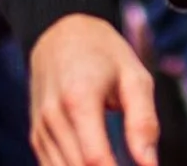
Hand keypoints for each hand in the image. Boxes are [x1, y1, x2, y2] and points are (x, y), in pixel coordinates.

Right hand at [29, 13, 157, 165]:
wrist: (60, 32)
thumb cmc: (104, 53)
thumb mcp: (134, 77)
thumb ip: (143, 122)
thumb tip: (149, 165)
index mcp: (79, 98)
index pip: (95, 158)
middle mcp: (53, 116)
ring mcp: (41, 128)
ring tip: (112, 163)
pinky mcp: (37, 135)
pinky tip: (95, 164)